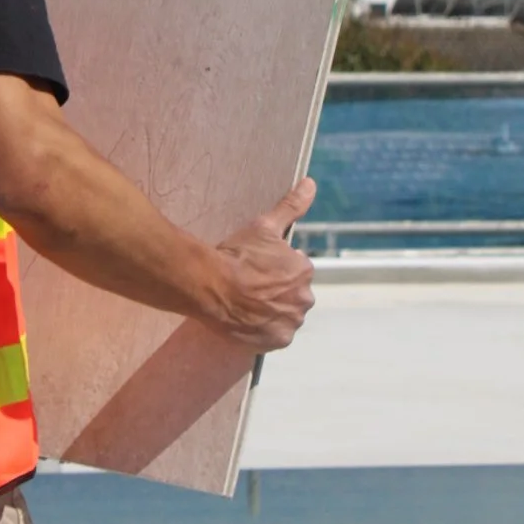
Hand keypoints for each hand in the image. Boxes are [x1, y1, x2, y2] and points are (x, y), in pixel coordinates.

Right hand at [206, 177, 316, 353]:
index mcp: (304, 271)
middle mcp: (305, 298)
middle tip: (251, 285)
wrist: (212, 286)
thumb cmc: (237, 255)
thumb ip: (291, 206)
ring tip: (247, 302)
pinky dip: (265, 328)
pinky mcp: (277, 341)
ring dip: (272, 310)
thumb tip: (311, 183)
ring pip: (285, 314)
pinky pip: (275, 334)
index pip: (295, 270)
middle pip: (293, 294)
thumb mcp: (264, 226)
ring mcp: (291, 322)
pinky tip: (249, 319)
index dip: (275, 268)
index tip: (257, 266)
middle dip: (277, 290)